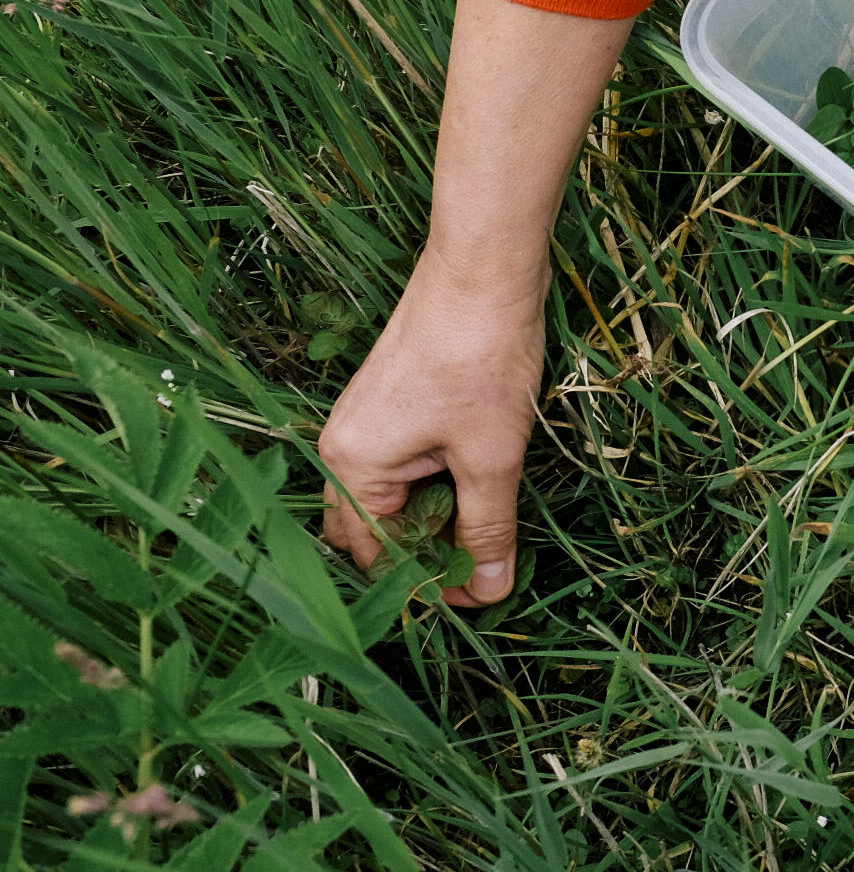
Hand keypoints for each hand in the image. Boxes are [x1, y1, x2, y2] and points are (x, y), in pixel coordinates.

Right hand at [317, 251, 546, 605]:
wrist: (483, 274)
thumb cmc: (480, 361)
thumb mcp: (491, 458)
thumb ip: (486, 529)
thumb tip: (490, 588)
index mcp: (351, 466)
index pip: (376, 556)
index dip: (425, 585)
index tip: (478, 598)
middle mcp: (344, 448)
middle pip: (373, 531)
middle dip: (422, 558)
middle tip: (481, 575)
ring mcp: (366, 424)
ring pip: (392, 499)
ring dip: (434, 522)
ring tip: (486, 538)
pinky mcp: (393, 404)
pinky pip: (404, 466)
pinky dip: (438, 487)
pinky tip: (478, 492)